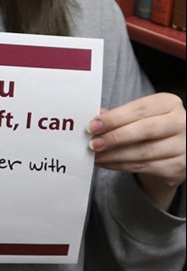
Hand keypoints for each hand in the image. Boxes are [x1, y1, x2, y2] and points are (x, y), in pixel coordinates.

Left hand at [88, 92, 185, 209]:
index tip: (93, 125)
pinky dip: (122, 165)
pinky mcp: (179, 167)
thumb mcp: (139, 115)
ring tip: (96, 155)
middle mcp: (181, 123)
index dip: (114, 118)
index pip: (139, 109)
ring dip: (115, 155)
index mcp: (169, 103)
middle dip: (114, 137)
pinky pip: (145, 167)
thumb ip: (119, 115)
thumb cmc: (151, 127)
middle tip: (93, 143)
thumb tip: (94, 118)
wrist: (173, 150)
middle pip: (143, 130)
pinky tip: (107, 162)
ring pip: (143, 152)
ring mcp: (183, 146)